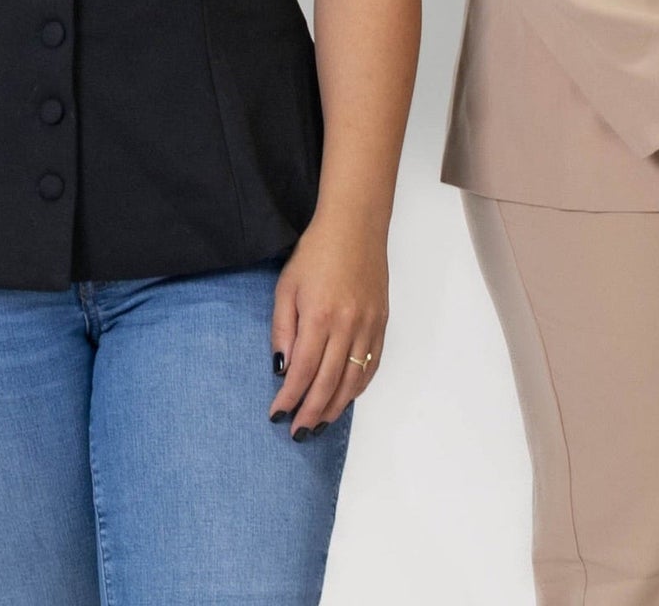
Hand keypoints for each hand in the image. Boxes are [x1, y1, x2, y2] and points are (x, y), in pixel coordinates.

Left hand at [269, 216, 387, 438]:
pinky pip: (371, 364)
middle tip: (298, 432)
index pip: (302, 371)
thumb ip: (282, 329)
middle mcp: (347, 325)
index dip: (289, 398)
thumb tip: (282, 368)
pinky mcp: (382, 323)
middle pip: (328, 382)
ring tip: (320, 424)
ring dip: (336, 407)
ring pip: (353, 379)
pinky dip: (358, 386)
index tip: (277, 414)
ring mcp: (368, 326)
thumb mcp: (286, 287)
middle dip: (311, 412)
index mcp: (319, 317)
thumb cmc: (316, 253)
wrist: (356, 227)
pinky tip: (345, 398)